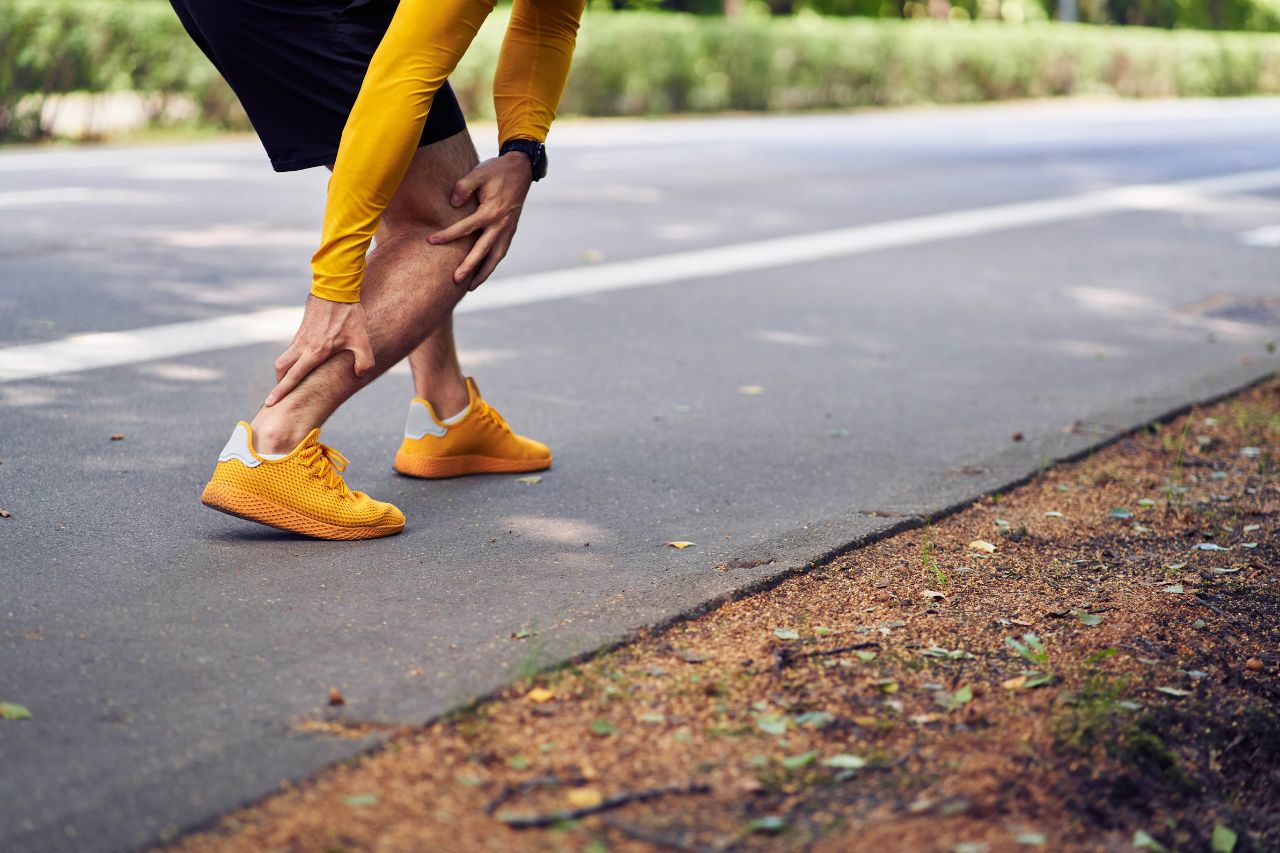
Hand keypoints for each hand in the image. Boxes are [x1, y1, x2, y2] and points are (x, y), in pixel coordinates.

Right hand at [265, 295, 374, 405]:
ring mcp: (300, 337)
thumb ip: (364, 361)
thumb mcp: (362, 340)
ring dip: (285, 371)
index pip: (294, 376)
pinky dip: (292, 359)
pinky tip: (304, 361)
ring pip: (285, 358)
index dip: (282, 391)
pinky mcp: (302, 330)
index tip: (270, 402)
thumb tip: (359, 375)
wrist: (336, 290)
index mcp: (315, 352)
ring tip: (292, 380)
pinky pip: (292, 349)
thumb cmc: (349, 316)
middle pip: (282, 369)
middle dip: (280, 383)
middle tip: (281, 394)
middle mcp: (303, 346)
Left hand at [428, 153, 531, 289]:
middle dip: (469, 267)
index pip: (466, 228)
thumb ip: (463, 187)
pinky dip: (492, 264)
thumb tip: (453, 203)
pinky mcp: (510, 231)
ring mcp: (508, 230)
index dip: (448, 235)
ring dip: (484, 273)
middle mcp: (501, 225)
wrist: (521, 170)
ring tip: (471, 287)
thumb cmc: (497, 170)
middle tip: (455, 280)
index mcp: (492, 211)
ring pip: (496, 257)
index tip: (431, 241)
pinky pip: (501, 252)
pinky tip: (482, 272)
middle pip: (483, 251)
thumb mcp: (478, 173)